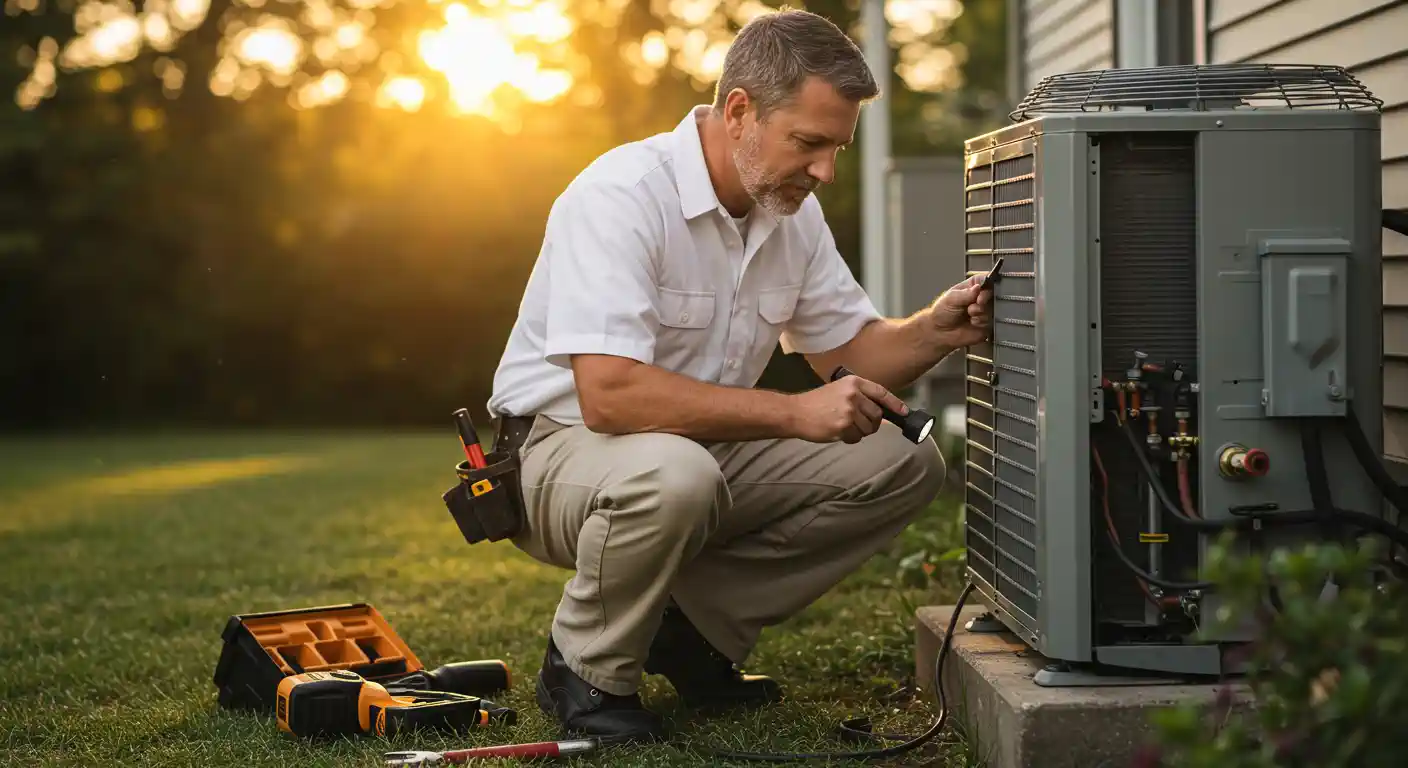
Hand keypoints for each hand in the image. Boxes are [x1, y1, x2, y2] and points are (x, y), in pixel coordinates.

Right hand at [788, 375, 907, 443]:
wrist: (795, 412)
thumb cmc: (816, 403)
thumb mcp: (838, 390)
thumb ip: (859, 397)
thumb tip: (881, 413)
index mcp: (853, 383)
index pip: (881, 393)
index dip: (895, 404)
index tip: (904, 412)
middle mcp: (853, 395)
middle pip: (877, 414)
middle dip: (871, 423)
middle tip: (858, 424)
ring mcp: (849, 411)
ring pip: (868, 428)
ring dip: (859, 432)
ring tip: (843, 426)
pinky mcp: (843, 426)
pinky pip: (857, 437)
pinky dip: (850, 438)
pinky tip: (837, 432)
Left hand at [929, 273, 993, 347]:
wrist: (940, 332)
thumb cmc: (942, 313)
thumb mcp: (951, 299)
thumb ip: (965, 293)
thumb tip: (978, 287)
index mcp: (972, 287)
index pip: (986, 279)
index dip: (987, 283)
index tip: (981, 289)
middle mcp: (980, 297)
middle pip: (993, 293)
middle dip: (984, 298)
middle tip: (976, 302)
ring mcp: (984, 310)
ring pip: (993, 307)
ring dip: (980, 311)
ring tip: (969, 314)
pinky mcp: (987, 323)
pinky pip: (991, 320)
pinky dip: (981, 321)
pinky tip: (972, 322)